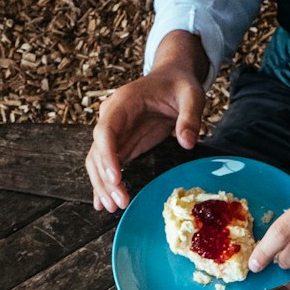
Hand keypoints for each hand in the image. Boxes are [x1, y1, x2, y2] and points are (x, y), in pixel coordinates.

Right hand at [85, 34, 207, 211]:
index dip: (107, 156)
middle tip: (118, 203)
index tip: (116, 179)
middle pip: (97, 151)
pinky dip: (104, 184)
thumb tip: (187, 143)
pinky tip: (102, 203)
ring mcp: (114, 133)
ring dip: (102, 186)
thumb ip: (190, 117)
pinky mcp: (121, 145)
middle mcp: (112, 118)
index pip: (106, 130)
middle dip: (105, 179)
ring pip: (97, 162)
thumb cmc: (180, 86)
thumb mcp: (191, 95)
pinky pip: (106, 165)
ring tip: (113, 208)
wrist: (172, 80)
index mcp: (123, 102)